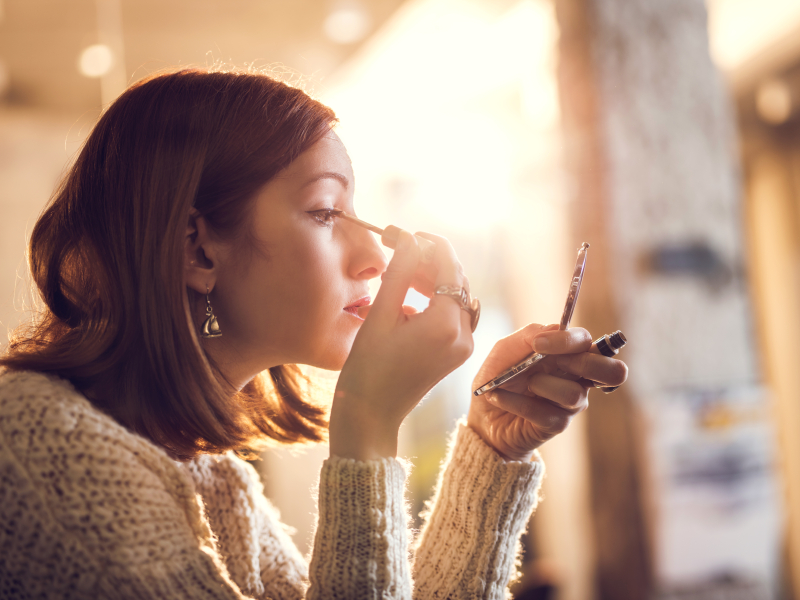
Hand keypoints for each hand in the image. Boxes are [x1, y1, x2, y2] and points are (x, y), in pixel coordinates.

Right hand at [330, 231, 473, 459]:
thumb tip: (410, 239)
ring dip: (434, 279)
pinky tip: (408, 297)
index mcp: (445, 325)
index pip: (449, 268)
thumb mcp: (380, 314)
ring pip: (456, 297)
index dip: (431, 245)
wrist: (371, 414)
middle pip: (456, 281)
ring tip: (402, 271)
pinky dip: (435, 300)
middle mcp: (463, 335)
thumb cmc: (368, 368)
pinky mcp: (456, 353)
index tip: (408, 233)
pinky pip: (452, 314)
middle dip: (431, 261)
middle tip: (400, 248)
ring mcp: (463, 346)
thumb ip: (400, 272)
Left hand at [468, 324, 627, 461]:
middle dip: (584, 363)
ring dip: (539, 385)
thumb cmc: (500, 375)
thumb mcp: (508, 348)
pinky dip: (516, 403)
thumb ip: (532, 334)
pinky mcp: (557, 424)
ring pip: (573, 394)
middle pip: (614, 372)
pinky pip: (545, 413)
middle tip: (552, 363)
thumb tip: (557, 329)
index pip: (589, 343)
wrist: (483, 413)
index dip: (571, 341)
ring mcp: (571, 404)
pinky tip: (500, 397)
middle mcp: (578, 378)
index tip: (538, 344)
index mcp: (570, 354)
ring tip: (518, 384)